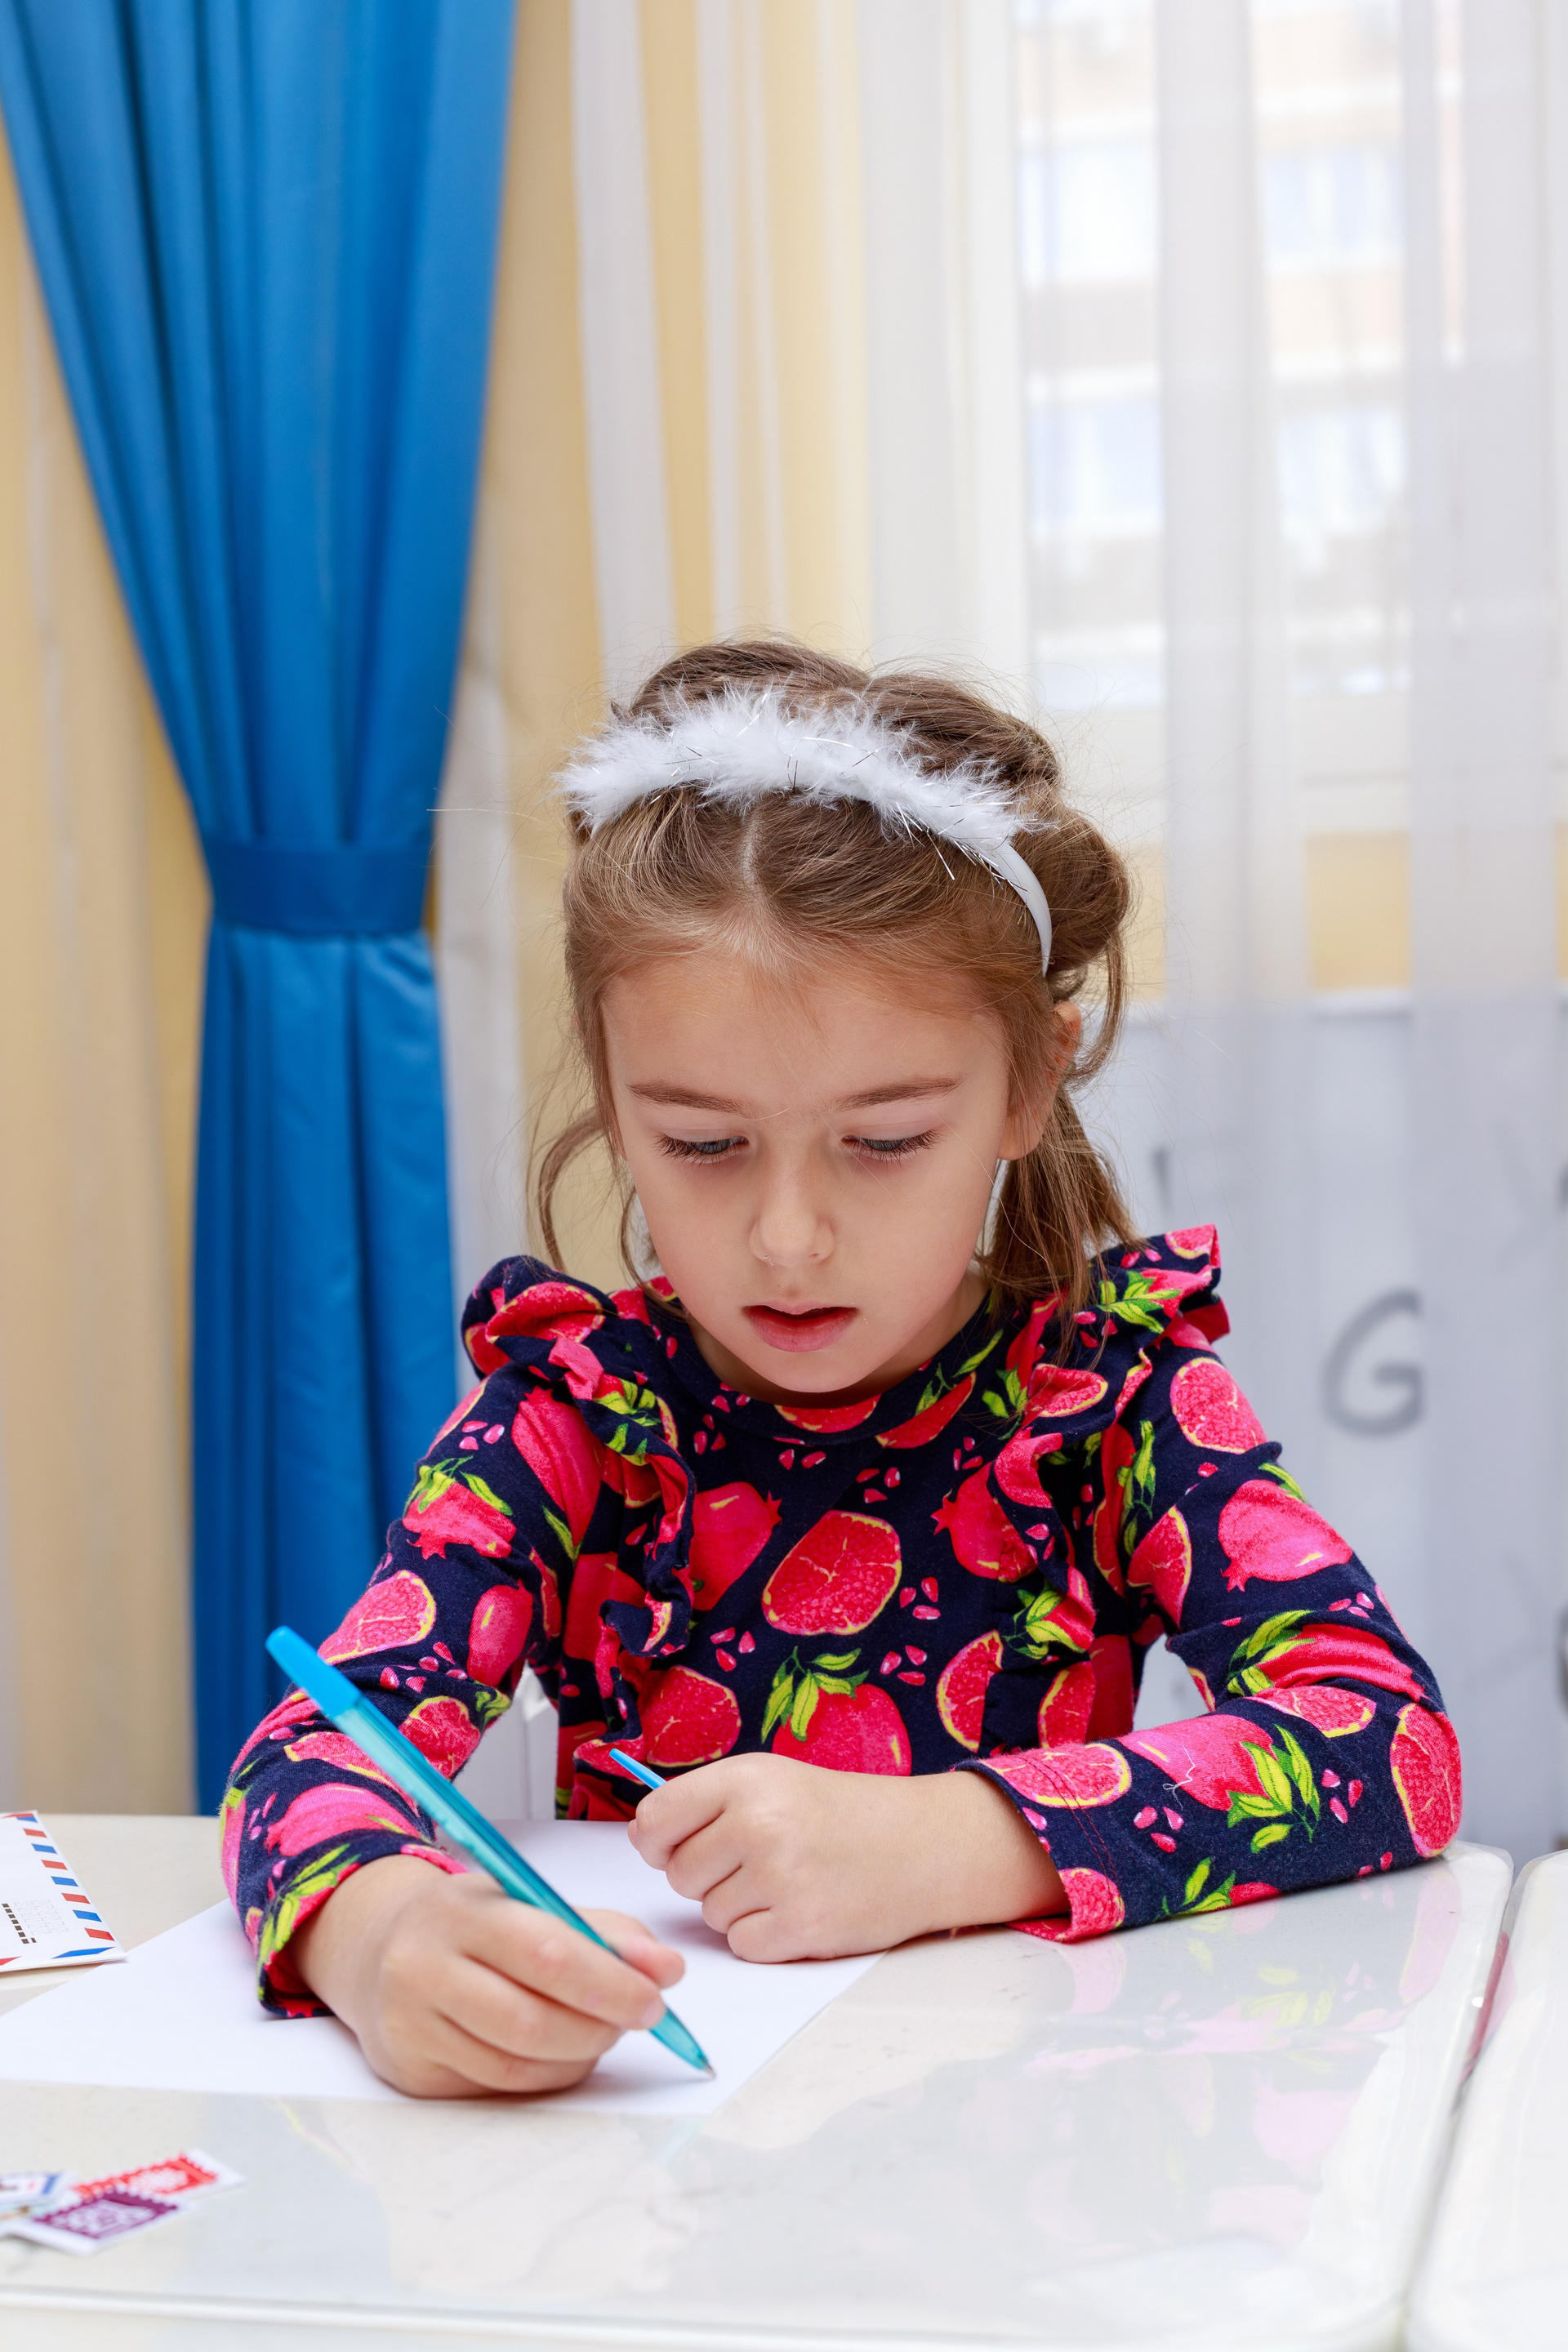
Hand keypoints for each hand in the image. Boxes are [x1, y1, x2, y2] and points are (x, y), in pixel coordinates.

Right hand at [289, 1854, 685, 2097]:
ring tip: (600, 2031)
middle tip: (637, 2018)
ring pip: (515, 2065)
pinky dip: (544, 2076)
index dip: (610, 1982)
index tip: (656, 1995)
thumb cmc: (475, 1922)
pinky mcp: (411, 2073)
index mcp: (462, 1911)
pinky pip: (496, 2089)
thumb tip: (667, 1971)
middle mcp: (424, 1968)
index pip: (546, 1953)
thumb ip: (605, 1932)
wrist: (379, 1947)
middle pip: (530, 2021)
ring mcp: (411, 2026)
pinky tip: (559, 2052)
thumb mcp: (531, 1901)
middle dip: (600, 2026)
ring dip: (578, 2056)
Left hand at [628, 1755, 1065, 1960]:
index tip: (676, 1845)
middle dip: (709, 1875)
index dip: (658, 1841)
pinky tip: (800, 1908)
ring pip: (710, 1914)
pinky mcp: (801, 1928)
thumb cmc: (841, 1812)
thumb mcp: (772, 1779)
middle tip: (760, 1860)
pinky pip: (742, 1944)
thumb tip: (643, 1838)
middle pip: (681, 1874)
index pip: (655, 1820)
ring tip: (789, 1879)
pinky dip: (764, 1937)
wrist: (924, 1844)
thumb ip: (705, 1802)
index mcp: (745, 1778)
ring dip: (740, 1906)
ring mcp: (780, 1878)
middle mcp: (758, 1824)